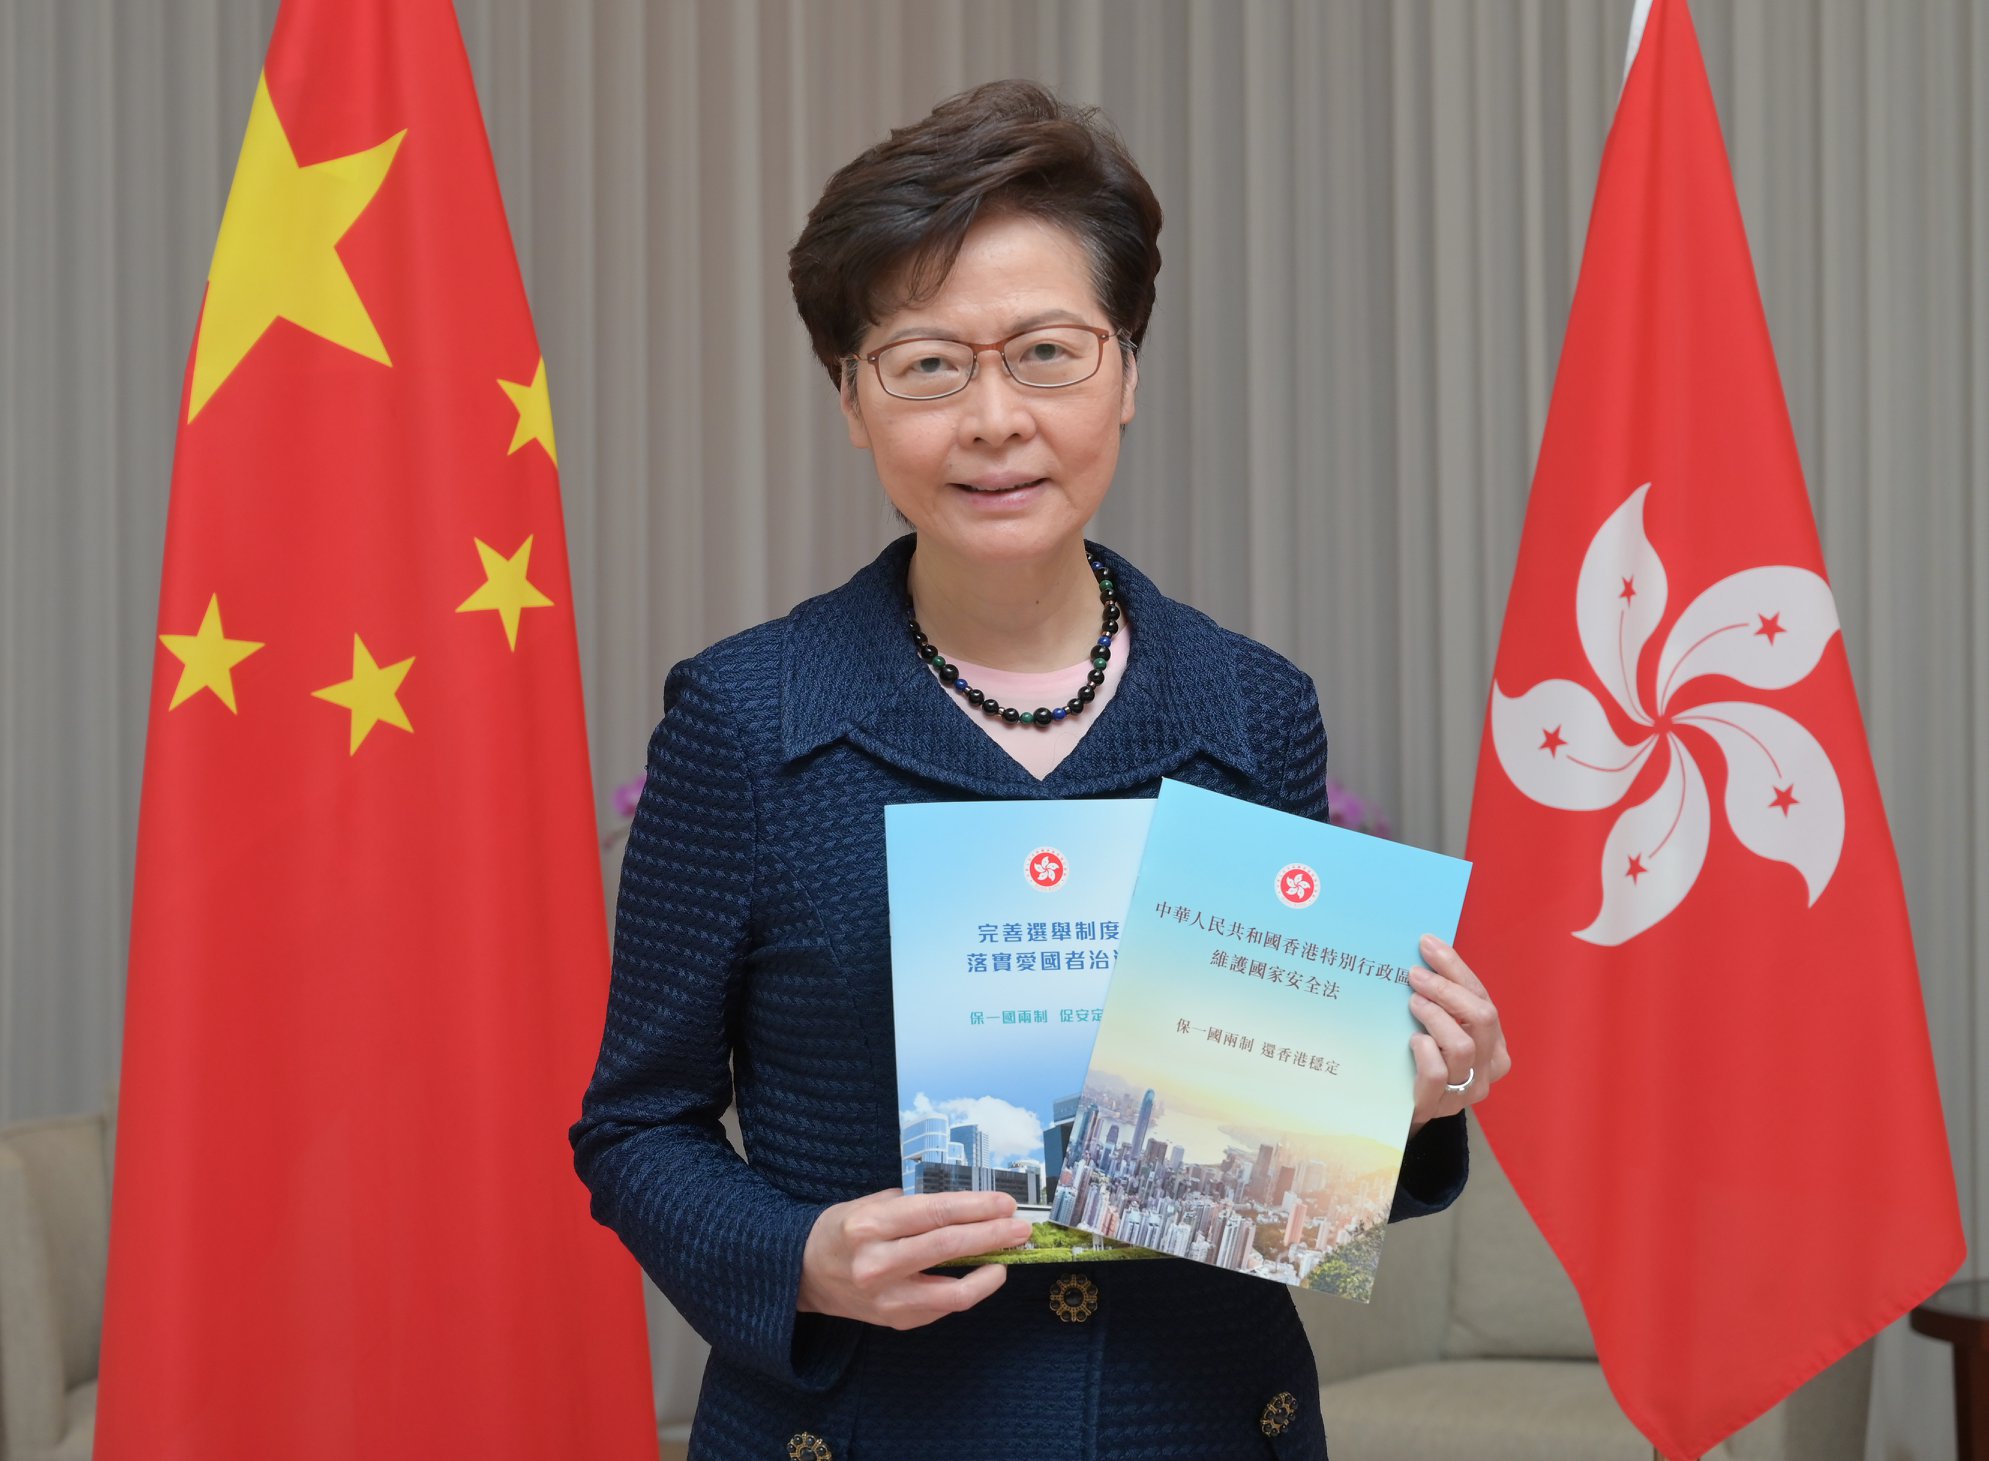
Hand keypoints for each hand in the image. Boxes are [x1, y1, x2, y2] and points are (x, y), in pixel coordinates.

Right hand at [798, 1187, 1030, 1329]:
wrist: (804, 1273)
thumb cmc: (843, 1230)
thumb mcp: (871, 1204)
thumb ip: (915, 1205)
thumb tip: (970, 1205)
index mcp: (870, 1225)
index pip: (936, 1213)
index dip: (977, 1208)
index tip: (1005, 1203)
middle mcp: (877, 1263)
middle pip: (948, 1247)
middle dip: (992, 1234)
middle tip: (1020, 1226)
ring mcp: (886, 1299)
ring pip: (953, 1291)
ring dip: (990, 1270)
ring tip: (1009, 1254)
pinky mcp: (896, 1321)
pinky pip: (944, 1307)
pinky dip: (970, 1290)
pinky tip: (985, 1273)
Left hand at [1406, 933, 1509, 1135]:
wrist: (1401, 1111)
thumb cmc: (1421, 1059)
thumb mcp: (1439, 1025)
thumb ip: (1443, 999)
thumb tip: (1426, 951)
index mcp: (1494, 1042)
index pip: (1481, 997)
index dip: (1455, 968)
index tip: (1428, 945)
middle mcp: (1489, 1067)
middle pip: (1481, 1017)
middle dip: (1447, 989)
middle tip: (1415, 975)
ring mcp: (1466, 1090)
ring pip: (1462, 1046)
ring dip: (1436, 1017)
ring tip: (1413, 1004)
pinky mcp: (1438, 1106)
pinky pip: (1437, 1075)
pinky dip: (1425, 1052)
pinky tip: (1413, 1040)